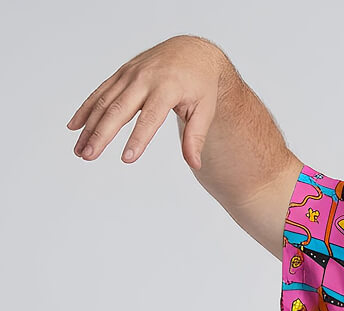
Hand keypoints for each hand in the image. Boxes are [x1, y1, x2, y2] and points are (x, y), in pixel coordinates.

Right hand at [66, 35, 229, 169]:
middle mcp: (144, 79)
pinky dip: (87, 109)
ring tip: (79, 149)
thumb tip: (194, 164)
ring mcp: (129, 74)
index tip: (127, 159)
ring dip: (89, 126)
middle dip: (101, 134)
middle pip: (118, 110)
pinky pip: (100, 92)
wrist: (191, 51)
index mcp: (167, 88)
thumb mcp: (205, 110)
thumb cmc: (200, 83)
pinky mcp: (122, 73)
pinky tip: (75, 126)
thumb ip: (196, 137)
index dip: (138, 139)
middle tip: (89, 156)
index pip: (150, 118)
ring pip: (104, 102)